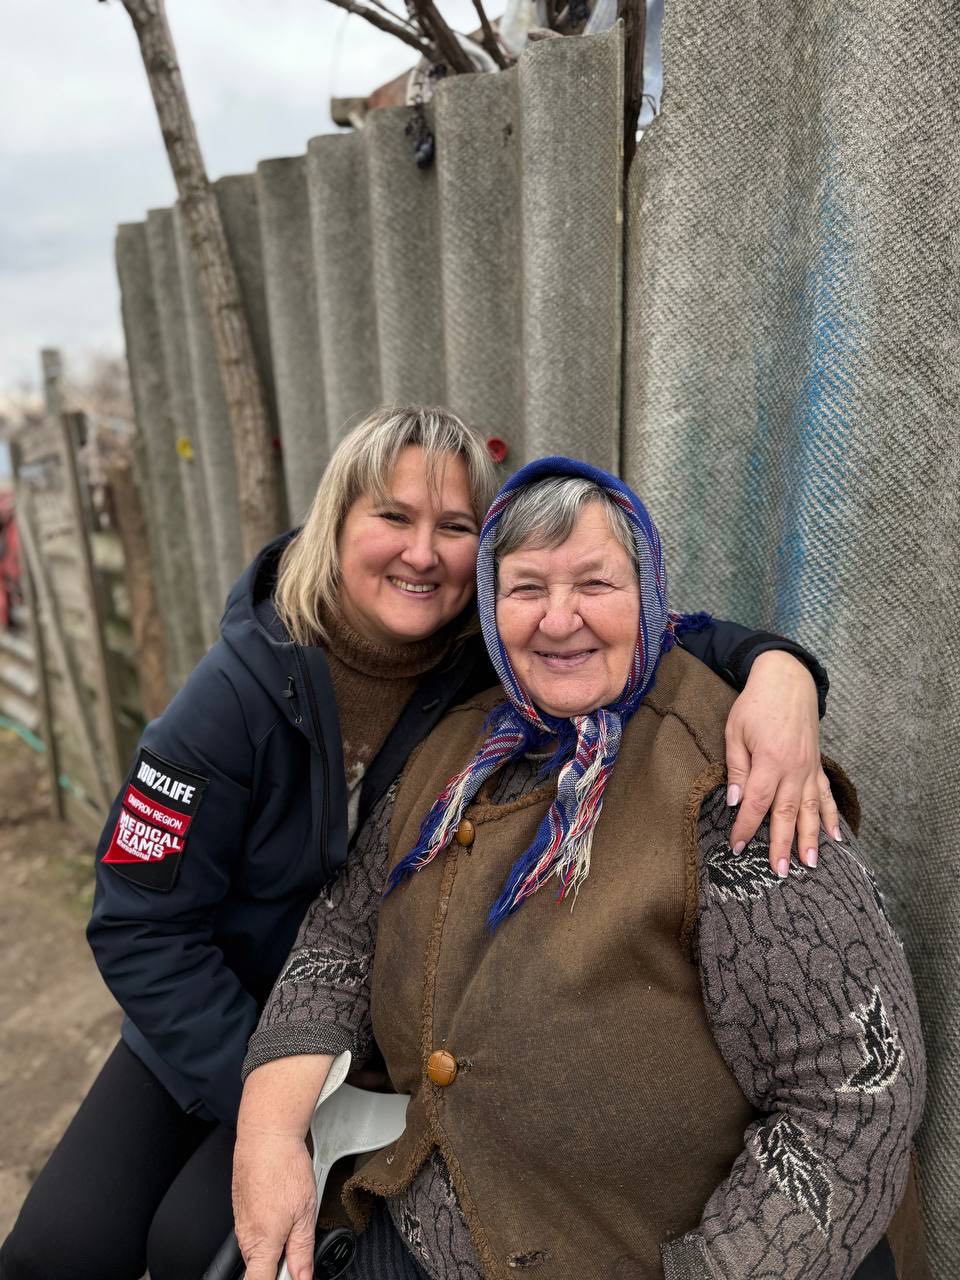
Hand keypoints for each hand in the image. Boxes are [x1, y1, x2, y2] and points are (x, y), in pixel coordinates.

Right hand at [233, 1127, 316, 1279]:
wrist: (267, 1135)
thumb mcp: (305, 1212)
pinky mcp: (240, 1207)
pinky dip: (267, 1226)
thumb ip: (302, 1251)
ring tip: (292, 1217)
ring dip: (275, 1243)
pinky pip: (252, 1228)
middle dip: (279, 1263)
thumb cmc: (285, 1167)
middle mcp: (246, 1236)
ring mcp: (240, 1220)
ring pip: (257, 1247)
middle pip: (259, 1267)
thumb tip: (302, 1277)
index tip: (288, 1276)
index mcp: (262, 1243)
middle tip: (299, 1246)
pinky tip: (282, 1206)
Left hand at [724, 651, 839, 874]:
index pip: (757, 803)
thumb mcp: (735, 731)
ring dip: (811, 838)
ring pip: (810, 810)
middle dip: (781, 844)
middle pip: (786, 813)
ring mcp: (809, 768)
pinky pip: (825, 795)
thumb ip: (737, 767)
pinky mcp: (816, 765)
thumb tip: (736, 800)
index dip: (746, 827)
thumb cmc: (755, 704)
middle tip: (779, 871)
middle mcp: (793, 768)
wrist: (787, 680)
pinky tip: (835, 836)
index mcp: (769, 760)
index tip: (735, 847)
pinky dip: (830, 816)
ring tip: (810, 864)